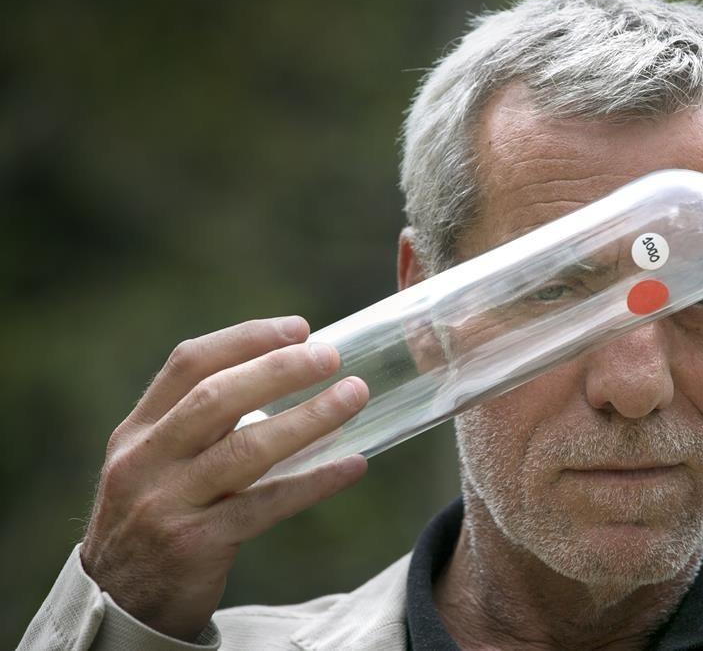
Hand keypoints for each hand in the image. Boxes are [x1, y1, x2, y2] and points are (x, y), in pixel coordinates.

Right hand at [80, 317, 368, 640]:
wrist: (119, 603)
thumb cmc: (154, 519)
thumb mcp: (152, 465)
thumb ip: (198, 426)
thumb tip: (284, 379)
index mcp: (137, 432)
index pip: (188, 365)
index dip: (246, 339)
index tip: (298, 328)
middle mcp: (146, 461)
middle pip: (217, 399)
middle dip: (279, 370)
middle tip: (330, 357)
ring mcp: (168, 503)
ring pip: (246, 449)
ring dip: (308, 419)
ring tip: (354, 396)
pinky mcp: (196, 544)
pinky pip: (267, 504)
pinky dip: (315, 481)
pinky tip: (352, 465)